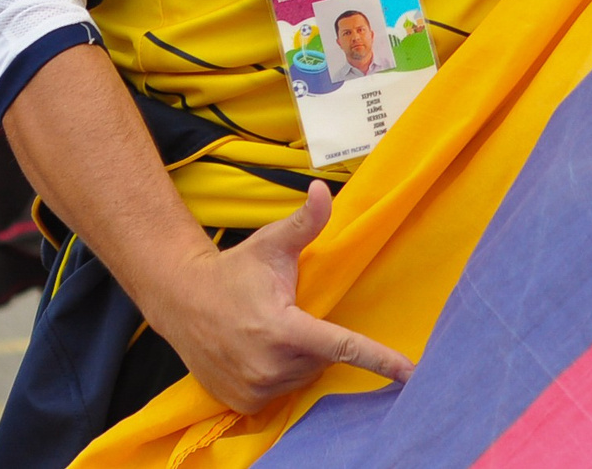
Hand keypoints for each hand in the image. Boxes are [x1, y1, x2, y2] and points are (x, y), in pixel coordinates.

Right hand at [146, 183, 414, 413]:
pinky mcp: (242, 401)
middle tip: (289, 312)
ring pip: (302, 376)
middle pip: (322, 360)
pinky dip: (278, 374)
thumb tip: (324, 190)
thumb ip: (305, 223)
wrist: (181, 300)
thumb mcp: (272, 244)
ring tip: (270, 330)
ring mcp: (254, 388)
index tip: (410, 373)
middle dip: (316, 339)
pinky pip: (279, 392)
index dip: (379, 360)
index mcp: (282, 328)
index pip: (341, 346)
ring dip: (298, 357)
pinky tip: (258, 352)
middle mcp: (268, 364)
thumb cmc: (235, 271)